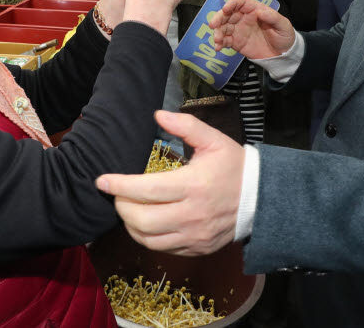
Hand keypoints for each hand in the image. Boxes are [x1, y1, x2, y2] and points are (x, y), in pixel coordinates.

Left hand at [96, 111, 244, 255]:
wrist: (262, 199)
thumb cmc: (234, 166)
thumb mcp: (214, 140)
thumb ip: (186, 125)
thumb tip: (158, 114)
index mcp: (193, 186)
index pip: (146, 190)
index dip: (120, 186)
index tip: (102, 180)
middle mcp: (191, 215)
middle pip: (141, 220)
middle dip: (121, 206)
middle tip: (116, 193)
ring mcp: (194, 236)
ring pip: (147, 240)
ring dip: (130, 225)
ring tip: (127, 207)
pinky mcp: (196, 248)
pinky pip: (162, 249)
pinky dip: (146, 238)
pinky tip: (144, 223)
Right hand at [209, 0, 295, 59]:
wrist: (283, 56)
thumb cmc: (284, 36)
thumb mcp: (283, 25)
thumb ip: (272, 17)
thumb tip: (259, 11)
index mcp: (254, 10)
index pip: (240, 2)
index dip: (232, 3)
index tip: (225, 9)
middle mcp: (244, 18)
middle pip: (227, 14)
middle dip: (218, 18)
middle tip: (213, 25)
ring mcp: (238, 30)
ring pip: (223, 27)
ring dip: (217, 32)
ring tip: (217, 40)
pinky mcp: (236, 42)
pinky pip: (224, 40)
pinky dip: (219, 43)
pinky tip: (217, 48)